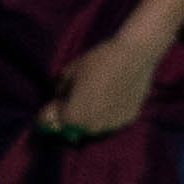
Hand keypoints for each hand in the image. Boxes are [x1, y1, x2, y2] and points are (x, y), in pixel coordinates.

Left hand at [37, 15, 173, 146]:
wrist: (135, 55)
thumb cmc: (99, 61)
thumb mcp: (70, 71)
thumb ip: (61, 90)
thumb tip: (60, 97)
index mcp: (72, 117)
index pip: (49, 122)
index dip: (48, 112)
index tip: (51, 104)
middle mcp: (91, 127)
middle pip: (73, 126)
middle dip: (70, 115)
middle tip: (75, 97)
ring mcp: (111, 126)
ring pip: (93, 125)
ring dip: (90, 116)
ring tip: (96, 96)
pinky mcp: (128, 120)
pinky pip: (111, 120)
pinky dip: (108, 112)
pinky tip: (113, 96)